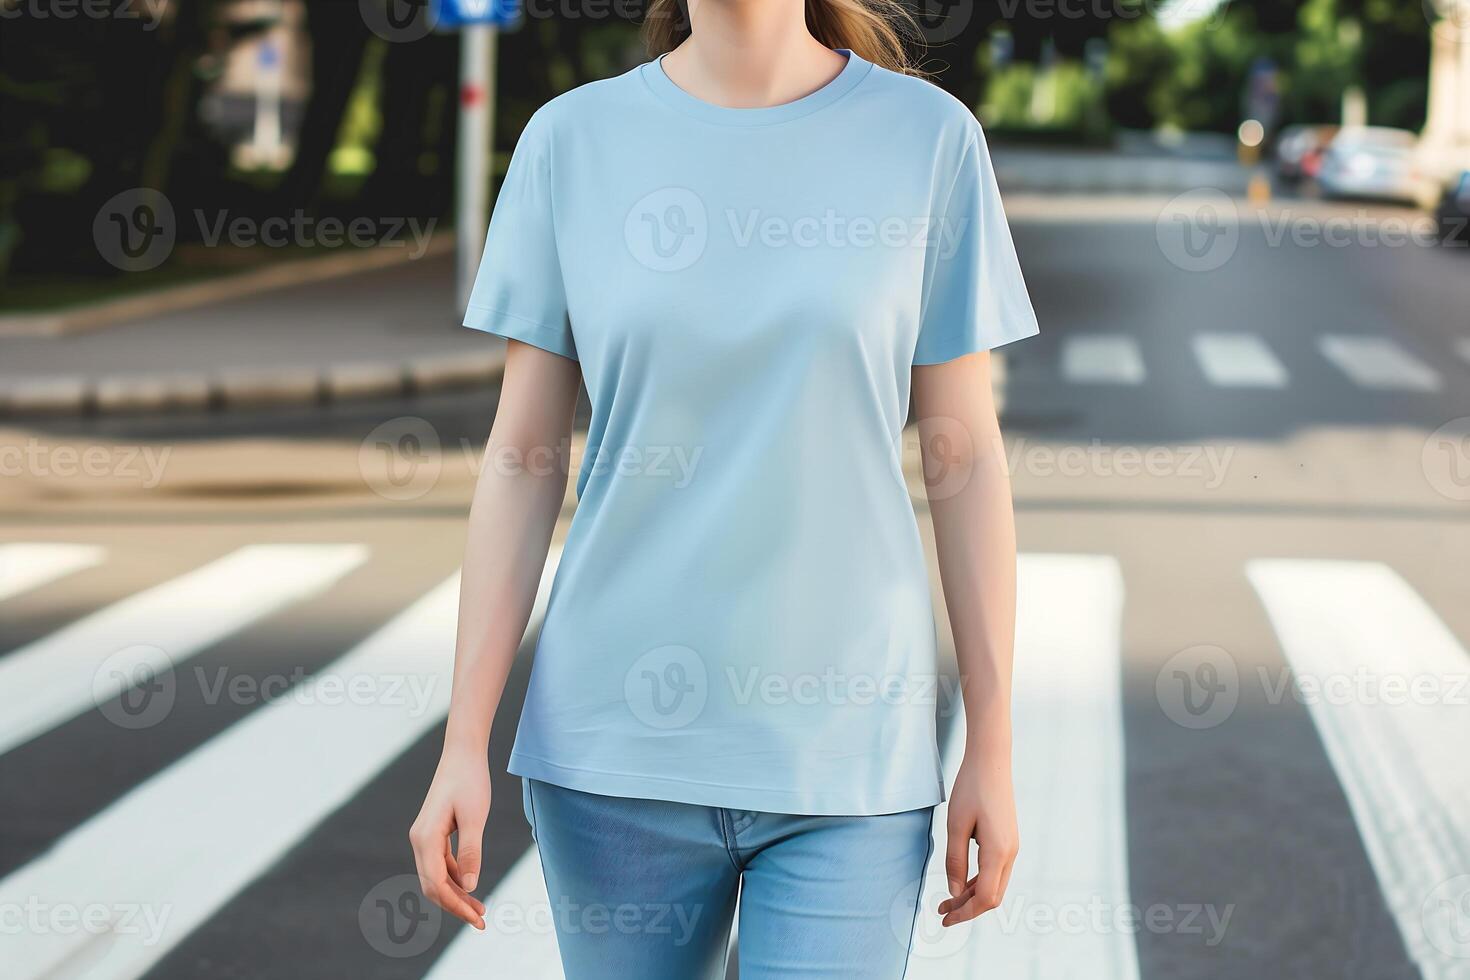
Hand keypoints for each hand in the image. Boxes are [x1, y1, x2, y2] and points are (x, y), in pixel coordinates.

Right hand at [409, 749, 489, 928]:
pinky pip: (441, 864)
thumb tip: (469, 887)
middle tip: (482, 920)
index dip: (455, 905)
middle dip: (455, 905)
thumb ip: (471, 852)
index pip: (436, 884)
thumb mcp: (475, 817)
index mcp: (425, 838)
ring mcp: (424, 837)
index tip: (477, 918)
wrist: (463, 754)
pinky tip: (471, 887)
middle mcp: (419, 840)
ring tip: (480, 908)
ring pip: (437, 877)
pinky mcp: (433, 833)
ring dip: (456, 894)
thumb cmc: (470, 781)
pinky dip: (455, 878)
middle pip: (433, 885)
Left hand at [939, 752, 1018, 925]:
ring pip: (994, 885)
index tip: (944, 918)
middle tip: (941, 912)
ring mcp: (1011, 847)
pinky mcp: (1007, 841)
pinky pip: (994, 871)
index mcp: (998, 851)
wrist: (991, 761)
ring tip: (946, 901)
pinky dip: (977, 881)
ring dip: (971, 896)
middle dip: (967, 908)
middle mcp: (1010, 853)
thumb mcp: (955, 824)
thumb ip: (955, 860)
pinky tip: (960, 882)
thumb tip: (954, 892)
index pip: (985, 897)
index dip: (964, 912)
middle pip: (992, 896)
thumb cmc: (971, 788)